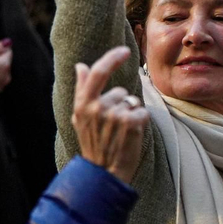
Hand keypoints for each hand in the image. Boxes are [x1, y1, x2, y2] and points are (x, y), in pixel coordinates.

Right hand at [71, 45, 148, 182]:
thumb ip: (81, 90)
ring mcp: (114, 115)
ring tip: (120, 133)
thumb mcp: (80, 117)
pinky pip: (142, 113)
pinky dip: (140, 123)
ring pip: (132, 103)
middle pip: (119, 92)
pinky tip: (131, 136)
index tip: (125, 50)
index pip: (98, 72)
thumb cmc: (93, 144)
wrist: (104, 173)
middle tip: (113, 127)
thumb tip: (80, 66)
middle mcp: (97, 108)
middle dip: (121, 105)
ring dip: (131, 115)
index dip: (112, 58)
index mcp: (82, 105)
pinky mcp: (131, 123)